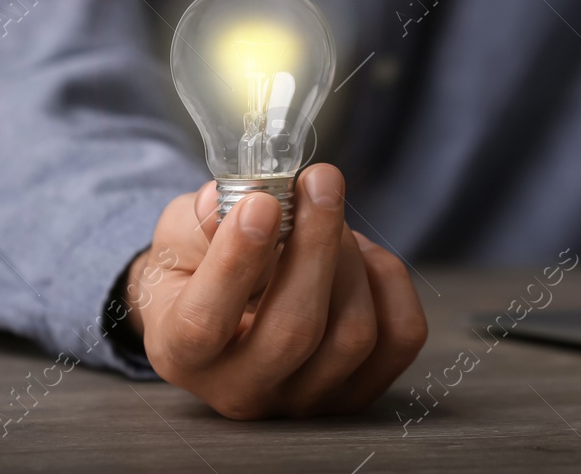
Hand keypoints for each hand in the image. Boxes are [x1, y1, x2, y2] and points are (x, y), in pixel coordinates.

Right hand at [124, 164, 427, 418]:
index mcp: (180, 353)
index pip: (204, 324)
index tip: (262, 204)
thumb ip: (202, 219)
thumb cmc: (199, 265)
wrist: (225, 307)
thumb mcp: (180, 235)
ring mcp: (304, 398)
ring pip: (353, 333)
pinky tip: (359, 254)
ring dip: (349, 255)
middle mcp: (241, 390)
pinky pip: (400, 336)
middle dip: (315, 245)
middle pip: (294, 331)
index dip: (235, 263)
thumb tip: (245, 200)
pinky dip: (388, 280)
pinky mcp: (359, 390)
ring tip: (327, 214)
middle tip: (320, 181)